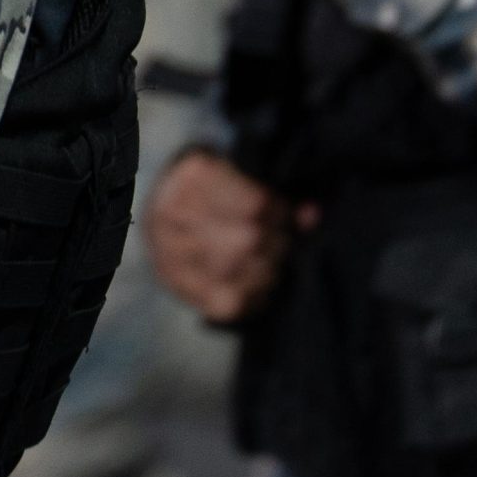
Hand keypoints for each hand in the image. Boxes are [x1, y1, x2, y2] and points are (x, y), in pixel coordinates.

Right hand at [145, 147, 305, 322]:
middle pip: (249, 240)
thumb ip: (274, 197)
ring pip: (239, 272)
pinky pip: (227, 302)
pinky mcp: (174, 284)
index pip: (256, 205)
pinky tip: (256, 284)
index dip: (280, 214)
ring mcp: (169, 250)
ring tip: (269, 261)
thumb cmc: (212, 189)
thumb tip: (312, 214)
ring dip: (265, 270)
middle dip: (275, 244)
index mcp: (193, 175)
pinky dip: (251, 295)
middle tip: (280, 241)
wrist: (165, 210)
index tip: (283, 214)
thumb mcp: (237, 175)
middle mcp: (174, 211)